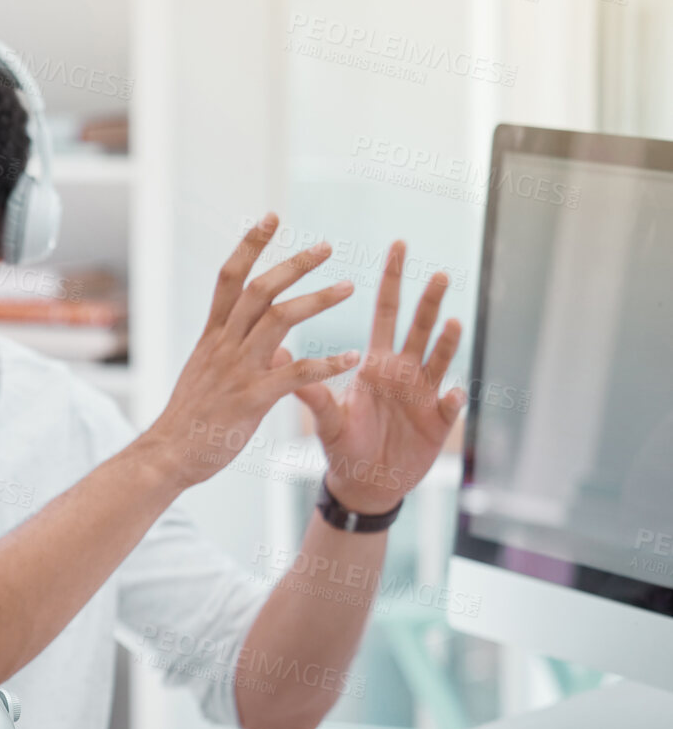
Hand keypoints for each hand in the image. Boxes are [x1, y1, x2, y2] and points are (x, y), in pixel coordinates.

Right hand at [143, 214, 359, 487]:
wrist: (167, 456)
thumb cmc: (192, 421)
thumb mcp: (215, 380)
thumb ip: (252, 358)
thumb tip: (286, 350)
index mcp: (212, 338)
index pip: (230, 279)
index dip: (250, 246)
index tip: (271, 218)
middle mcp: (223, 346)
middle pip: (259, 290)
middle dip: (294, 263)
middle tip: (326, 247)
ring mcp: (237, 371)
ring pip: (279, 320)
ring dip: (317, 299)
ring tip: (348, 287)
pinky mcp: (252, 399)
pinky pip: (296, 374)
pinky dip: (327, 363)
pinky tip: (352, 358)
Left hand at [294, 240, 463, 514]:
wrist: (365, 483)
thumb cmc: (345, 445)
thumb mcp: (326, 417)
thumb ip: (308, 389)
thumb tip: (277, 353)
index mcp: (376, 364)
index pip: (385, 313)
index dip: (391, 280)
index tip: (397, 245)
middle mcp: (404, 372)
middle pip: (419, 328)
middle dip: (428, 302)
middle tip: (437, 274)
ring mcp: (425, 394)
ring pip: (440, 359)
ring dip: (447, 342)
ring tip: (451, 322)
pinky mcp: (438, 421)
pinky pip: (448, 406)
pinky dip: (451, 399)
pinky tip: (451, 393)